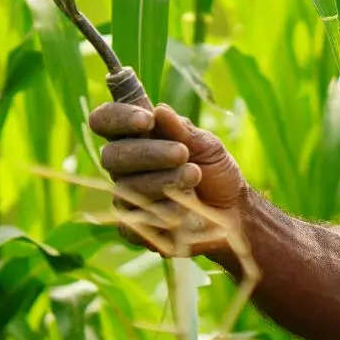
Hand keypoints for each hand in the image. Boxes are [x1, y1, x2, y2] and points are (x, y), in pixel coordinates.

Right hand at [88, 101, 253, 262]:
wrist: (233, 211)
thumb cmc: (216, 171)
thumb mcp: (207, 145)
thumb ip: (182, 130)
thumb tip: (159, 110)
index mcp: (137, 138)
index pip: (106, 121)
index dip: (117, 118)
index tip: (146, 119)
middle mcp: (125, 167)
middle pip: (111, 156)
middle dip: (147, 153)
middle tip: (182, 153)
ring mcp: (126, 198)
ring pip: (125, 187)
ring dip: (163, 180)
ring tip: (194, 176)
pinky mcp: (134, 229)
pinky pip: (134, 220)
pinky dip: (164, 210)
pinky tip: (185, 207)